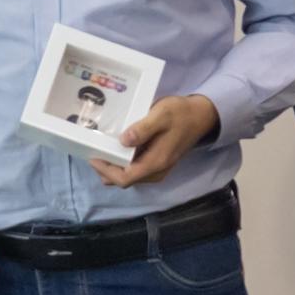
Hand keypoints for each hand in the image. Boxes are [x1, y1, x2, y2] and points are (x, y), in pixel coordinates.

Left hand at [95, 93, 220, 190]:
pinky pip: (137, 171)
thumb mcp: (161, 115)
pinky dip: (124, 166)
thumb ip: (143, 129)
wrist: (202, 116)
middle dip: (106, 171)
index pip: (125, 179)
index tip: (93, 157)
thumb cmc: (180, 113)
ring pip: (131, 177)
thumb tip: (124, 141)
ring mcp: (159, 169)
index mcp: (156, 162)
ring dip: (114, 169)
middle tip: (93, 154)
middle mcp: (157, 171)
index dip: (106, 171)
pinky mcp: (160, 163)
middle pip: (125, 181)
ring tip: (101, 152)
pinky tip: (117, 152)